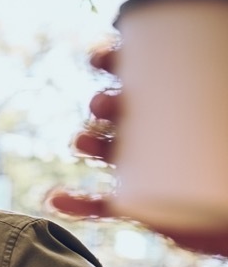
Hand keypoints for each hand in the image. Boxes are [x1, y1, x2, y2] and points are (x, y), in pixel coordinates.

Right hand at [49, 47, 227, 255]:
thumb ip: (225, 97)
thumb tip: (224, 66)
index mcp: (172, 108)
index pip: (138, 77)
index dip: (112, 64)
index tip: (102, 59)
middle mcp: (153, 134)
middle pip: (116, 112)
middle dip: (102, 104)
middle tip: (104, 106)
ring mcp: (142, 169)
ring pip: (104, 151)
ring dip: (87, 142)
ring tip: (83, 144)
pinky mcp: (137, 206)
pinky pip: (100, 205)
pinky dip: (75, 202)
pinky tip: (56, 198)